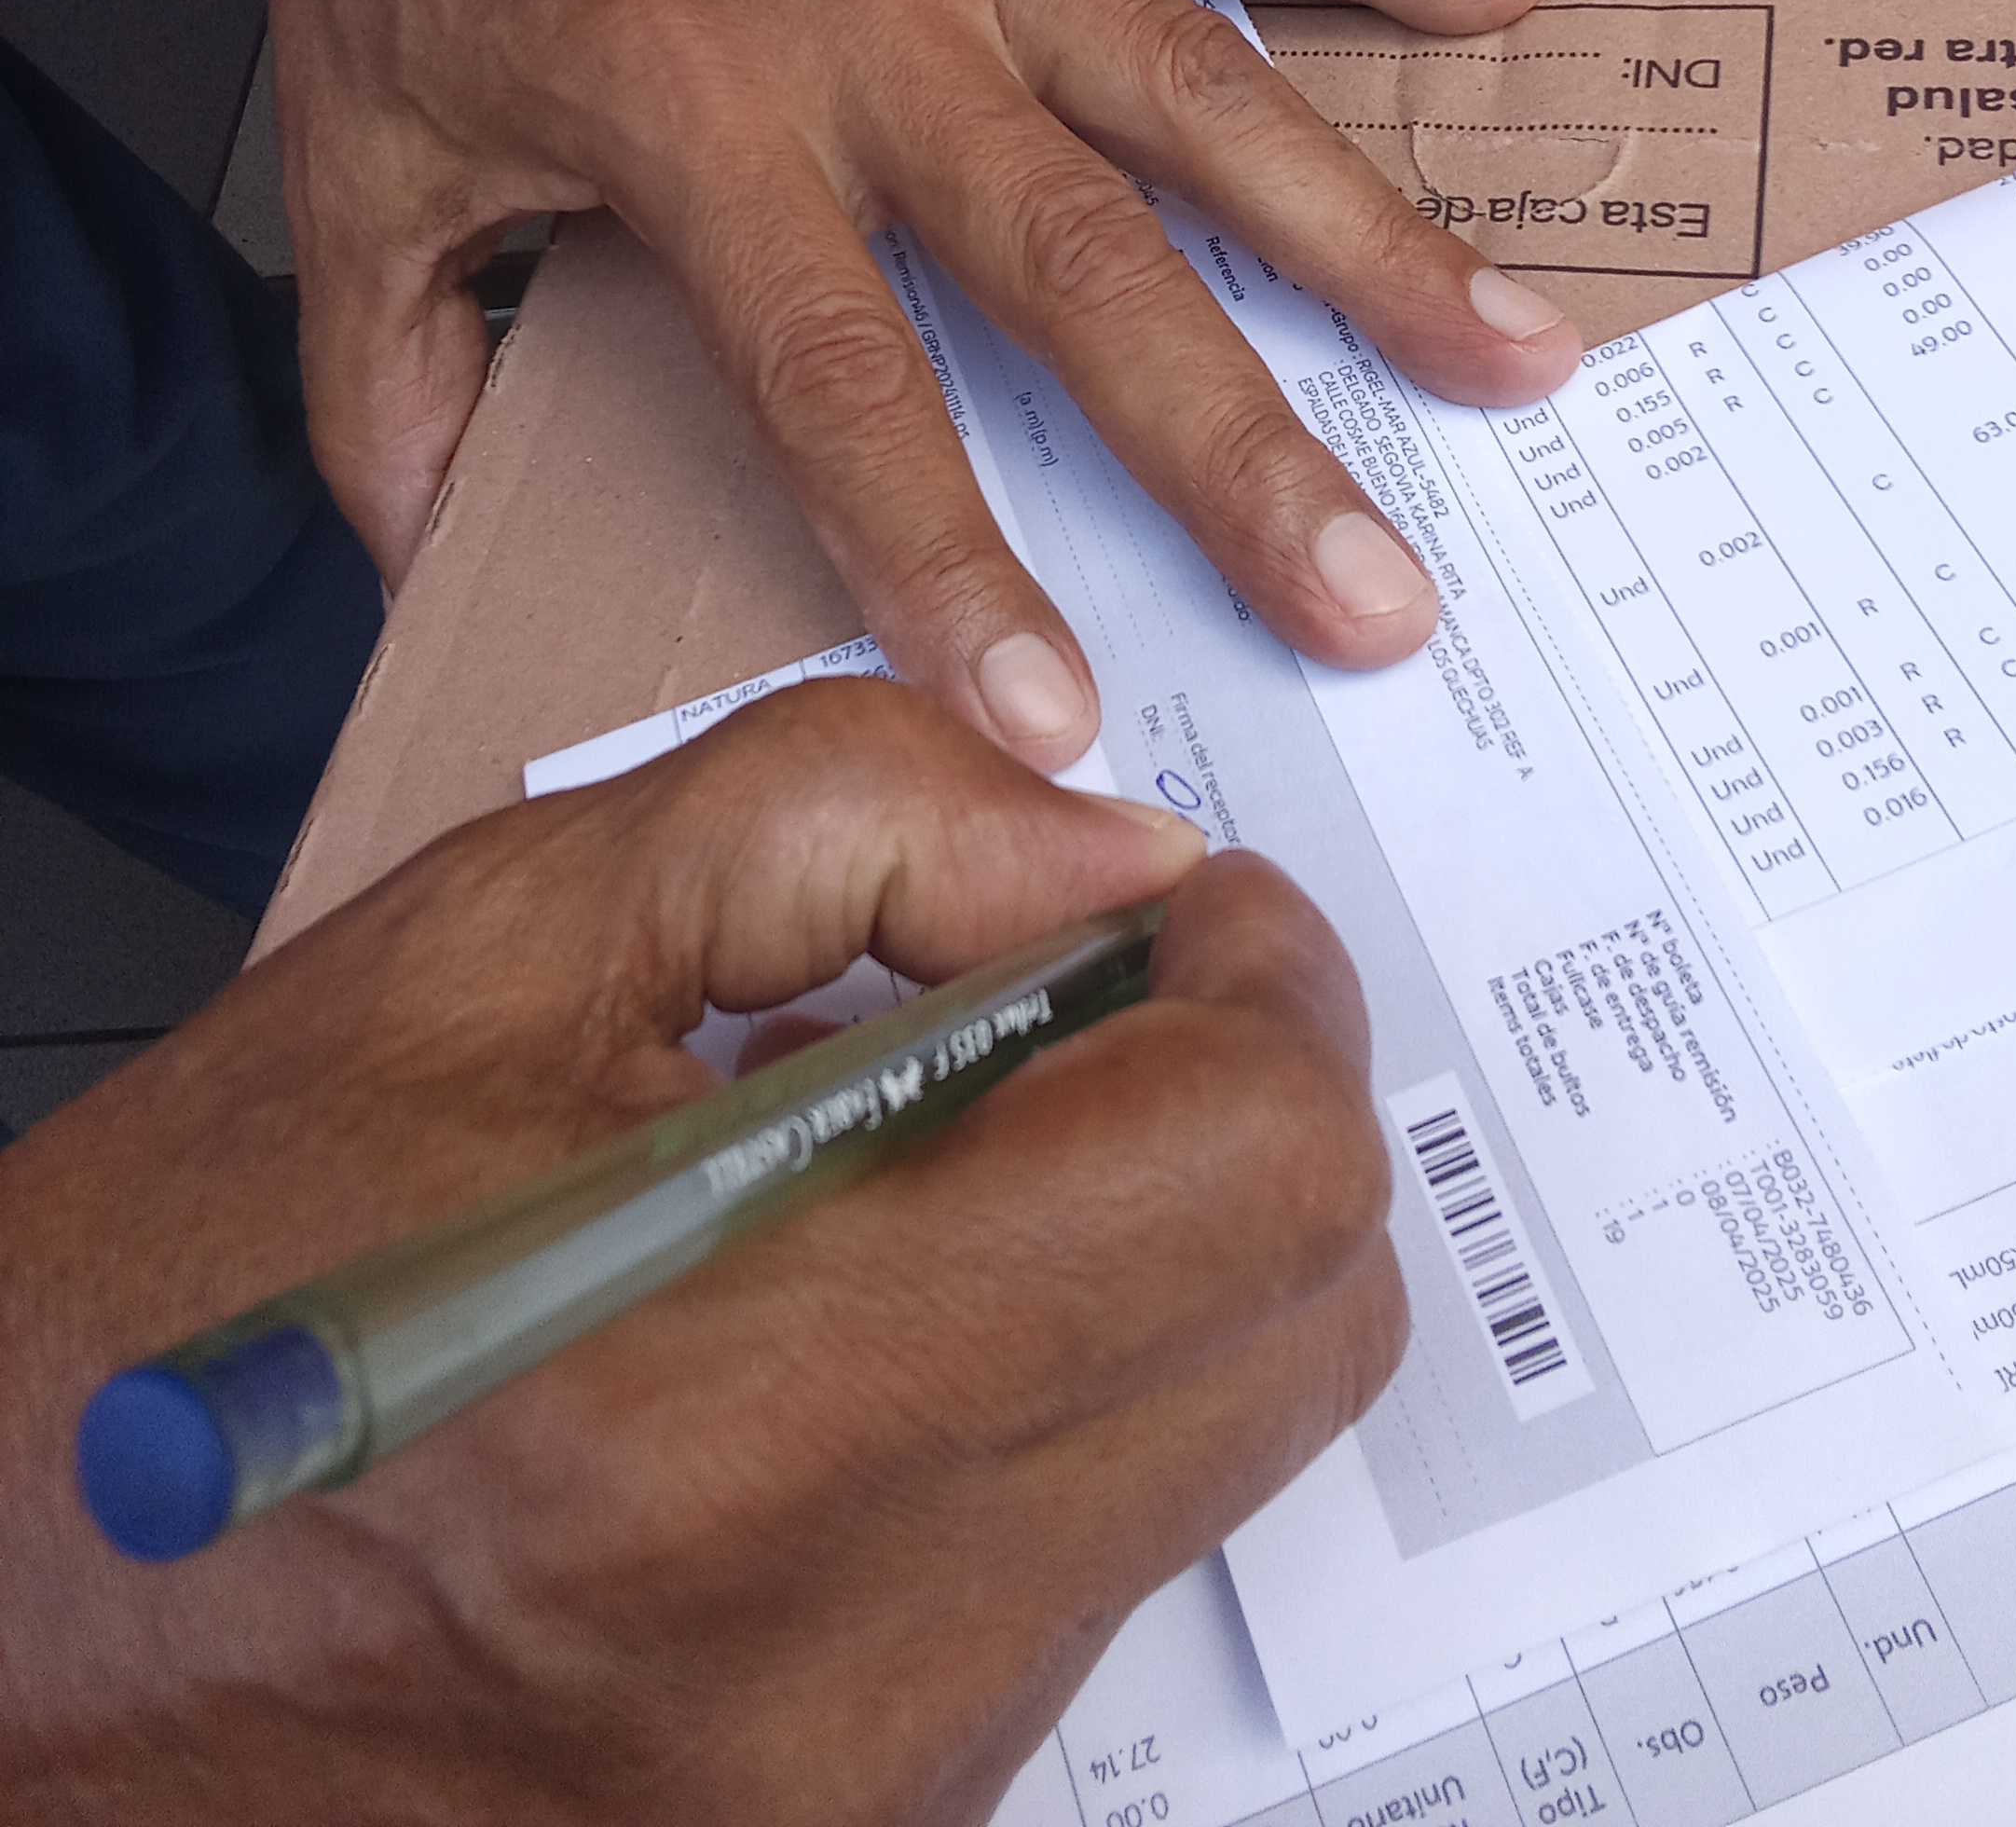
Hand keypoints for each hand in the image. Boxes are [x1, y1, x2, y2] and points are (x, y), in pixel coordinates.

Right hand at [0, 681, 1403, 1824]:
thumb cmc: (181, 1297)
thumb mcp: (487, 946)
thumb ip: (844, 820)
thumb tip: (1113, 864)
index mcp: (739, 1404)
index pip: (1247, 1174)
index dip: (1261, 987)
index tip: (1168, 915)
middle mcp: (845, 1653)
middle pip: (1299, 1325)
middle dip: (1239, 1107)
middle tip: (1071, 1001)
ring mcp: (865, 1784)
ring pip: (1212, 1452)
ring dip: (1140, 1251)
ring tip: (913, 1159)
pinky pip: (1082, 1569)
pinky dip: (1046, 1395)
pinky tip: (855, 1313)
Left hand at [244, 0, 1580, 764]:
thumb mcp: (351, 166)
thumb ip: (387, 395)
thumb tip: (431, 584)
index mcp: (686, 108)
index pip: (839, 378)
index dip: (945, 554)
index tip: (1052, 713)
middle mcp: (861, 14)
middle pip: (1082, 261)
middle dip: (1239, 445)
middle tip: (1373, 595)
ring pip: (1202, 94)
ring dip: (1366, 232)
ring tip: (1511, 353)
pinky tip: (1508, 0)